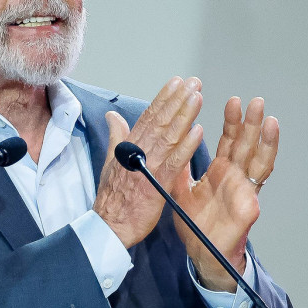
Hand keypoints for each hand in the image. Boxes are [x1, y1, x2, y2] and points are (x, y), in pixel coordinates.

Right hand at [93, 77, 203, 247]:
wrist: (110, 225)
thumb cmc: (112, 197)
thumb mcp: (110, 162)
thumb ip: (116, 136)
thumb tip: (113, 116)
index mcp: (128, 146)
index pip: (148, 116)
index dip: (163, 98)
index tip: (177, 82)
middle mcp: (138, 152)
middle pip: (160, 121)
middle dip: (178, 99)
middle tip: (193, 82)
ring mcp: (148, 166)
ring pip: (168, 136)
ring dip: (184, 115)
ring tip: (197, 97)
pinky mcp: (157, 183)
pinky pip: (174, 162)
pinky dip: (186, 146)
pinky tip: (198, 131)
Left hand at [172, 96, 278, 291]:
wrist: (200, 252)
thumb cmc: (195, 222)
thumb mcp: (181, 189)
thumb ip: (178, 167)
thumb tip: (171, 145)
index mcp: (221, 170)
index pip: (230, 140)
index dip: (232, 121)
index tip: (233, 101)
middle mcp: (236, 177)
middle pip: (247, 145)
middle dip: (251, 123)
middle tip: (255, 101)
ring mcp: (244, 190)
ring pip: (259, 161)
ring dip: (265, 141)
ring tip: (269, 120)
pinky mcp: (247, 206)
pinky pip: (255, 186)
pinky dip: (261, 170)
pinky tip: (265, 156)